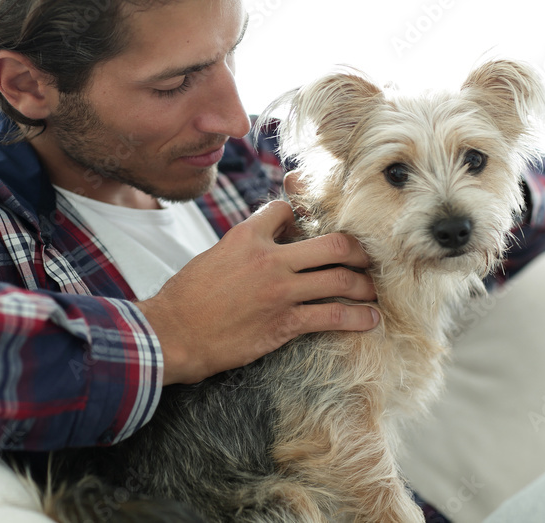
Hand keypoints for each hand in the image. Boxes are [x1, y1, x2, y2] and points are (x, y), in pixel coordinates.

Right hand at [138, 199, 377, 384]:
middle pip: (333, 244)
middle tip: (366, 258)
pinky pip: (332, 316)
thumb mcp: (212, 256)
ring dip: (364, 286)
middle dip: (357, 251)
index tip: (316, 230)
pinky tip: (370, 319)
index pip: (286, 211)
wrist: (172, 333)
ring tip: (372, 291)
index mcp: (246, 236)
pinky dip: (357, 318)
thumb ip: (243, 246)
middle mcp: (268, 258)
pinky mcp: (284, 323)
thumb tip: (263, 243)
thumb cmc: (186, 298)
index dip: (303, 217)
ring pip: (340, 280)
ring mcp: (279, 290)